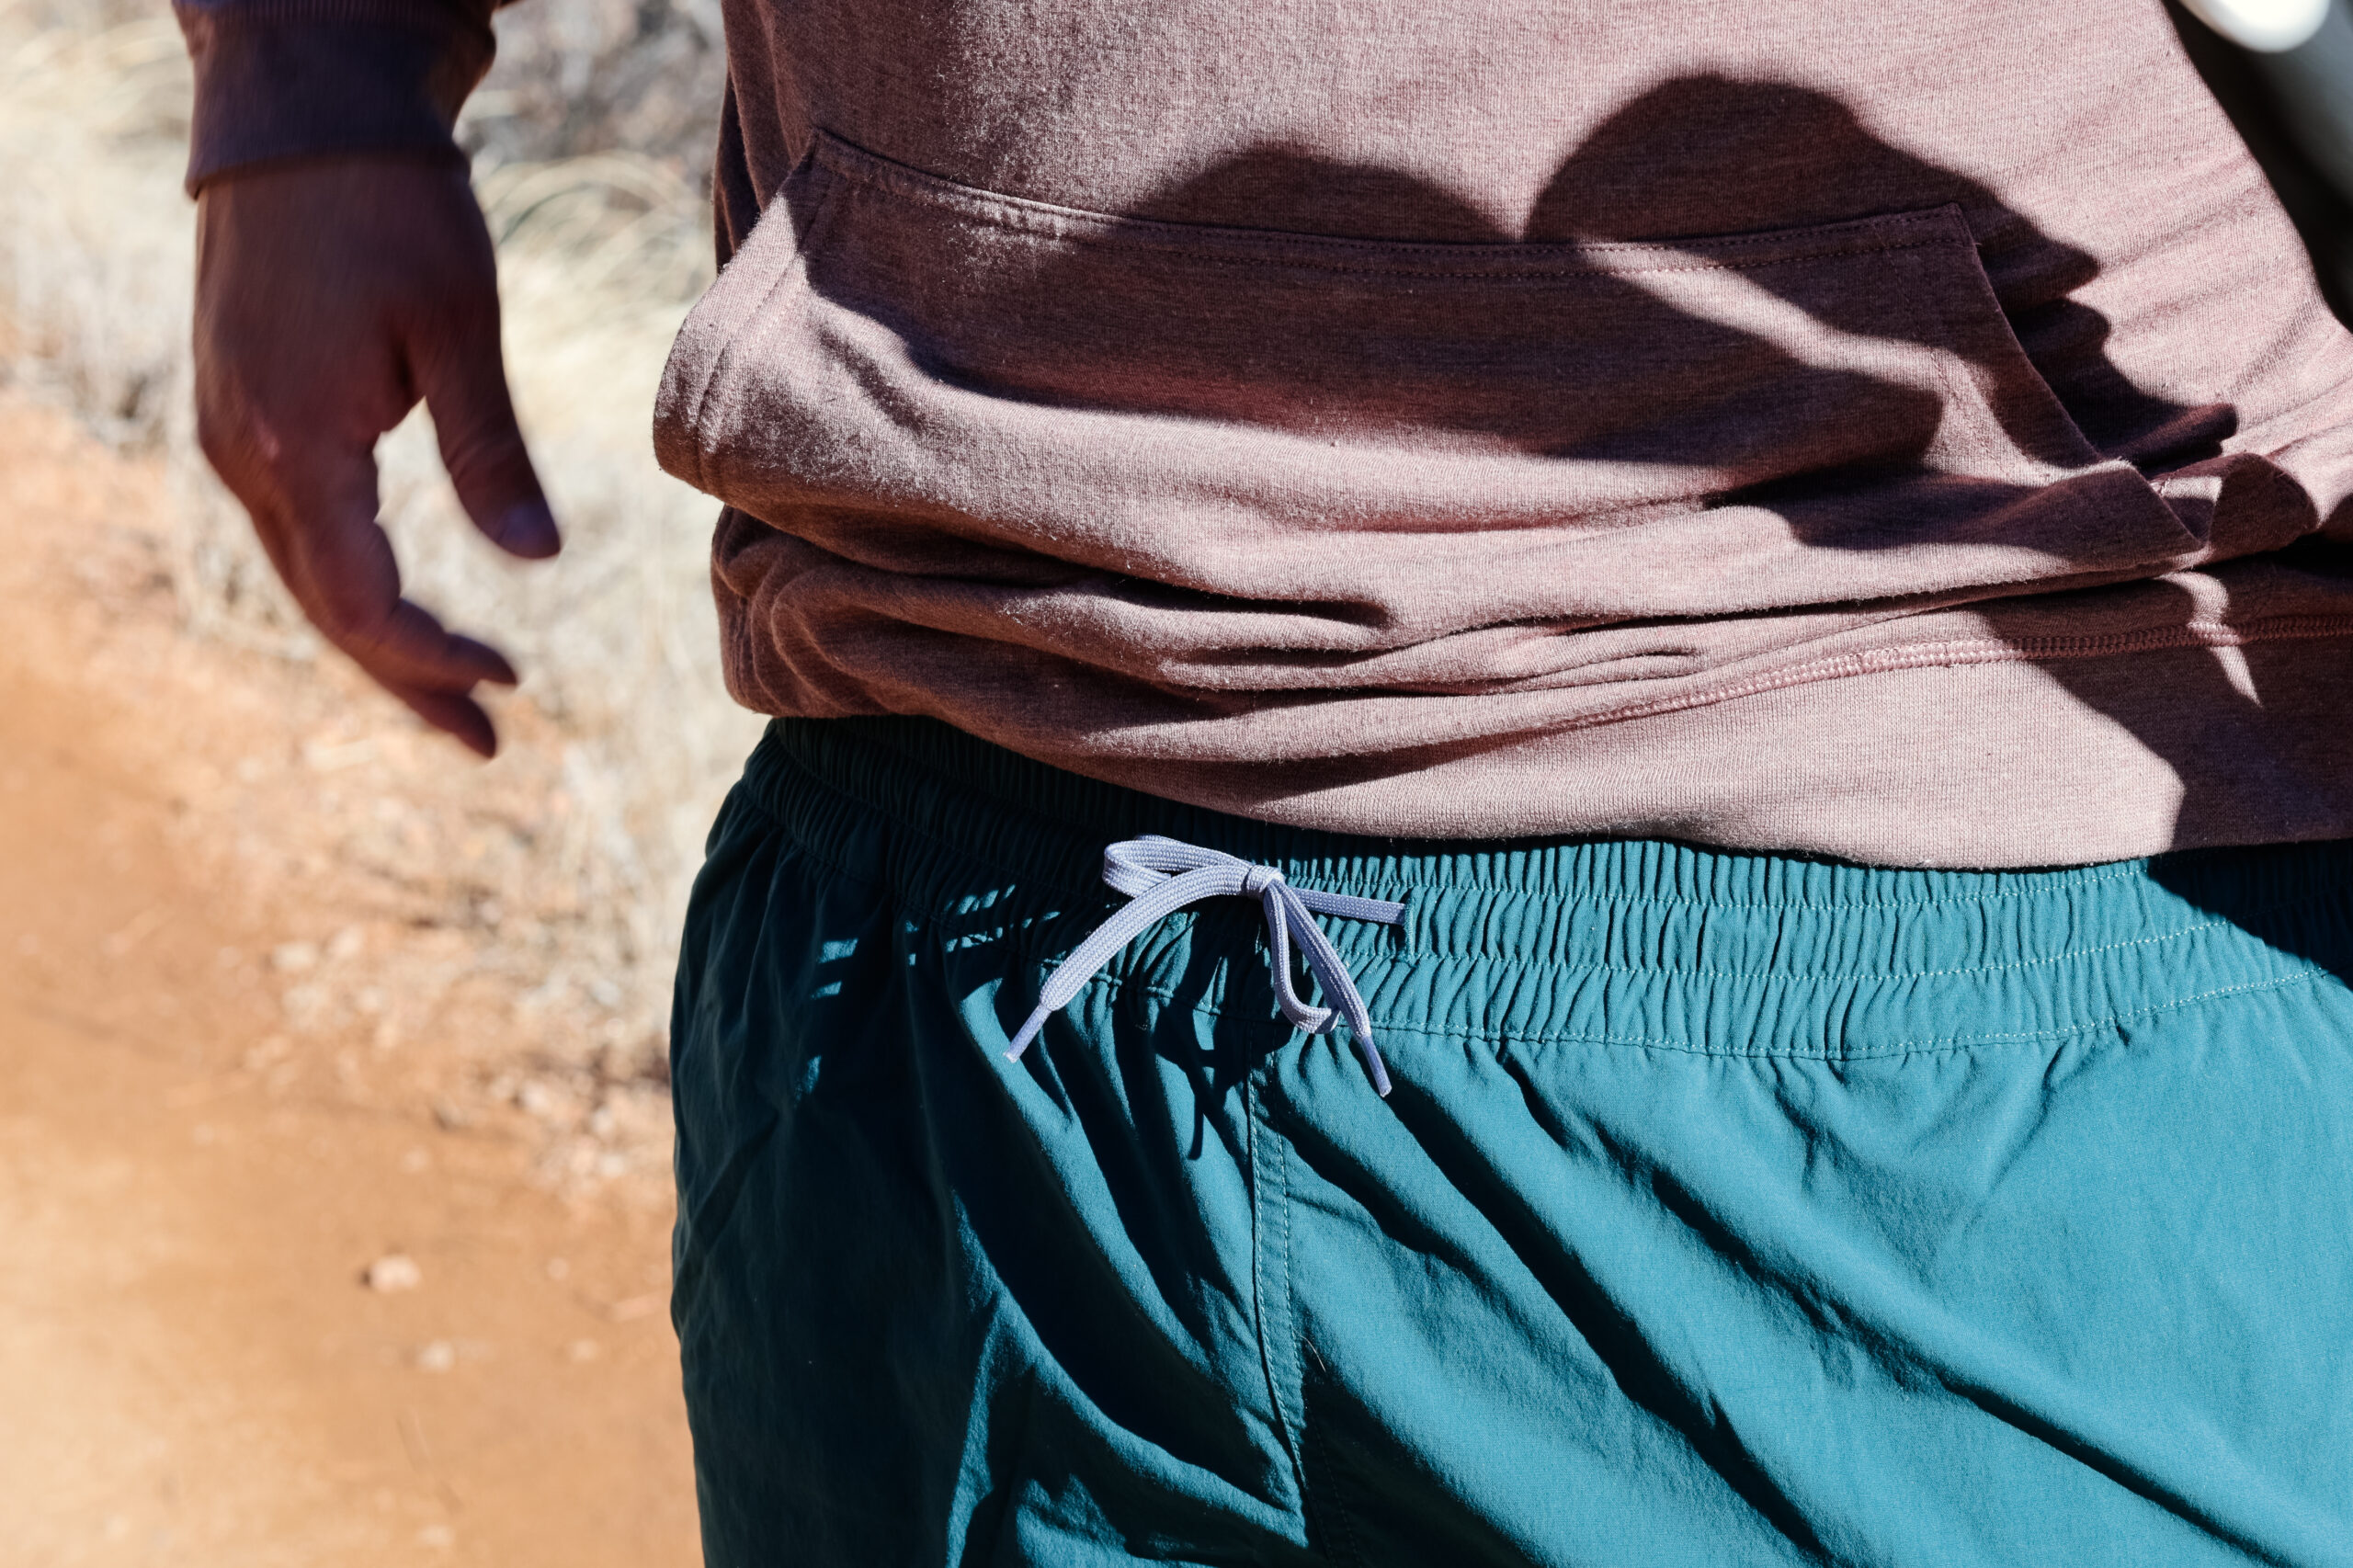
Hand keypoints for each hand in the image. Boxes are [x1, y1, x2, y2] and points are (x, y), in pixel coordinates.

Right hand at [192, 158, 558, 757]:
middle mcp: (243, 457)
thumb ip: (491, 454)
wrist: (304, 121)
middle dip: (406, 679)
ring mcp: (231, 437)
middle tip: (486, 741)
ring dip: (379, 641)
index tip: (510, 689)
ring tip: (459, 694)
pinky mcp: (241, 415)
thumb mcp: (458, 332)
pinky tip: (401, 610)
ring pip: (305, 577)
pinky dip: (349, 584)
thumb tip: (539, 562)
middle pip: (325, 611)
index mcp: (296, 448)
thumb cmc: (393, 212)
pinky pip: (294, 533)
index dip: (434, 658)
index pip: (363, 602)